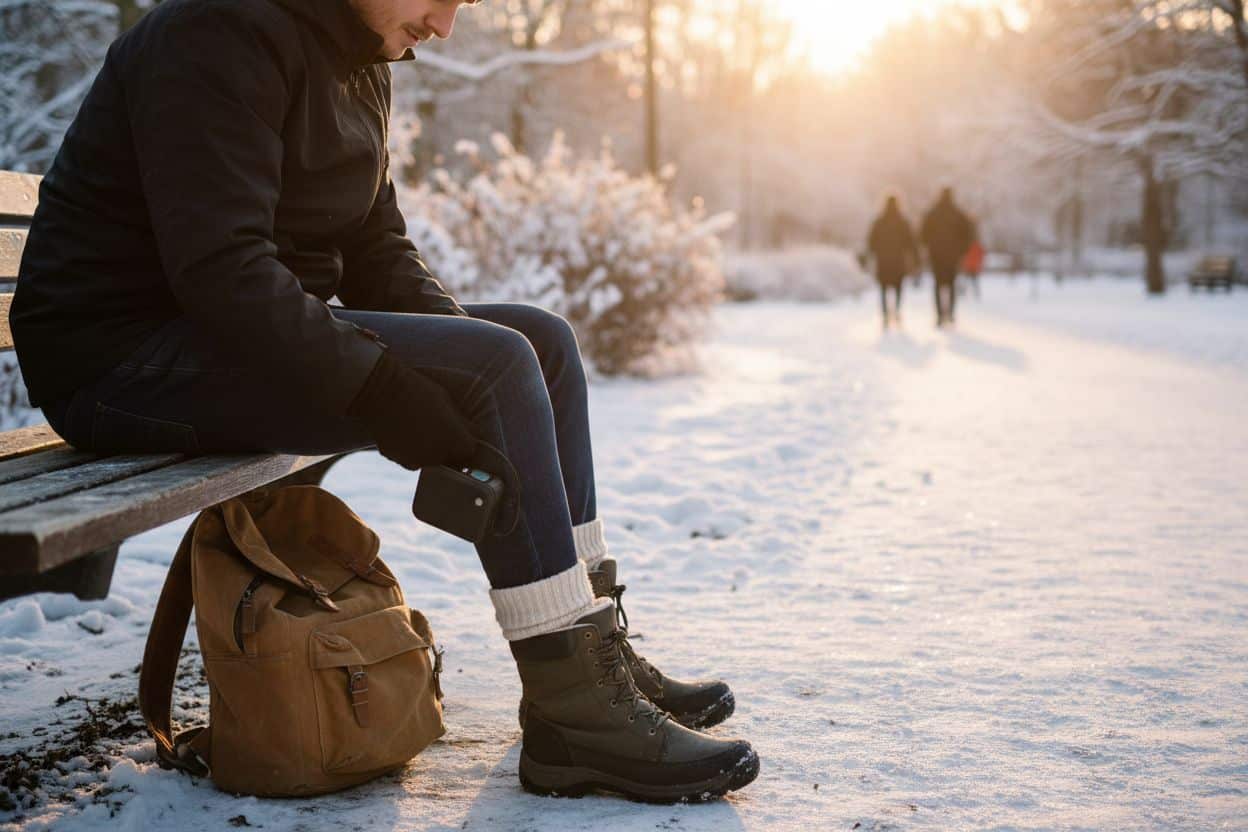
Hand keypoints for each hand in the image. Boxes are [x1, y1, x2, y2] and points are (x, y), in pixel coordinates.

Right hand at [347, 352, 476, 470]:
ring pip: (429, 460)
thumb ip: (462, 422)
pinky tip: (403, 431)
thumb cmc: (419, 391)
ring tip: (418, 427)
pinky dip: (409, 450)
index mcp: (455, 441)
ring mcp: (416, 460)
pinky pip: (410, 458)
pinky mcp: (397, 459)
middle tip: (437, 427)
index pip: (470, 451)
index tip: (460, 433)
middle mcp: (438, 456)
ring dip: (428, 450)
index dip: (466, 442)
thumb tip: (475, 433)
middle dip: (448, 448)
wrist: (382, 391)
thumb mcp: (447, 402)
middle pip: (450, 459)